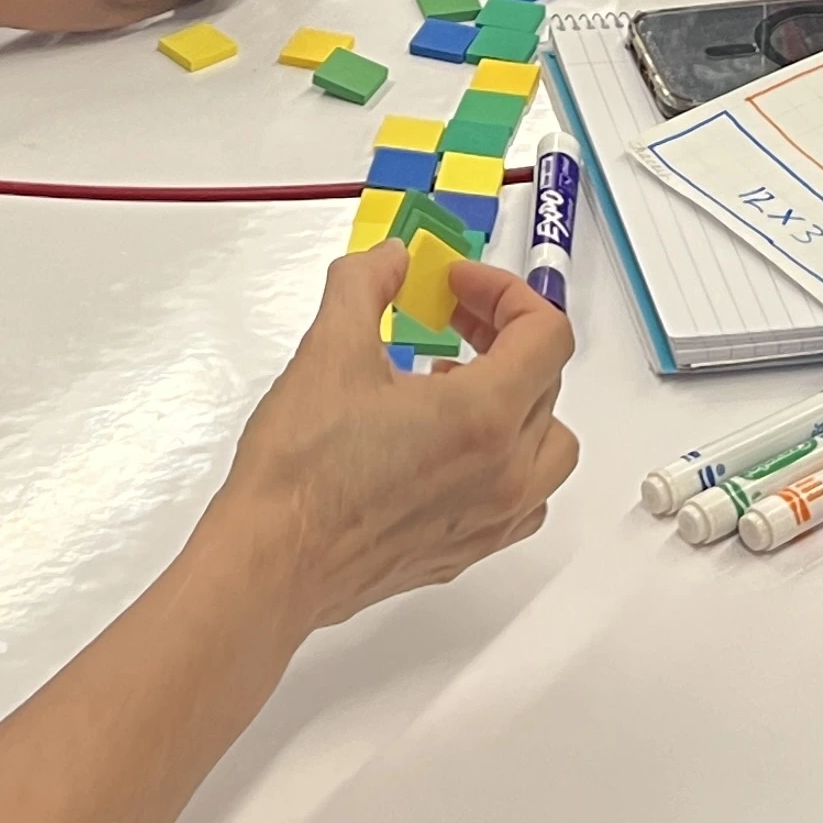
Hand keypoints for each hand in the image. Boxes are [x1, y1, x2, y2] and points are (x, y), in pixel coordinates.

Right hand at [203, 245, 576, 634]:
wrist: (273, 562)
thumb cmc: (303, 475)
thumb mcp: (330, 349)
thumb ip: (366, 284)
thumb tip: (388, 260)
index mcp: (484, 416)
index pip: (546, 335)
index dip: (506, 294)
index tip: (459, 286)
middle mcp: (504, 472)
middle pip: (548, 383)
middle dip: (504, 336)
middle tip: (454, 318)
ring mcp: (490, 519)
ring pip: (550, 449)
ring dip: (520, 402)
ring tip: (459, 382)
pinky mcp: (465, 551)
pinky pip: (524, 500)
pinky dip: (509, 461)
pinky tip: (453, 447)